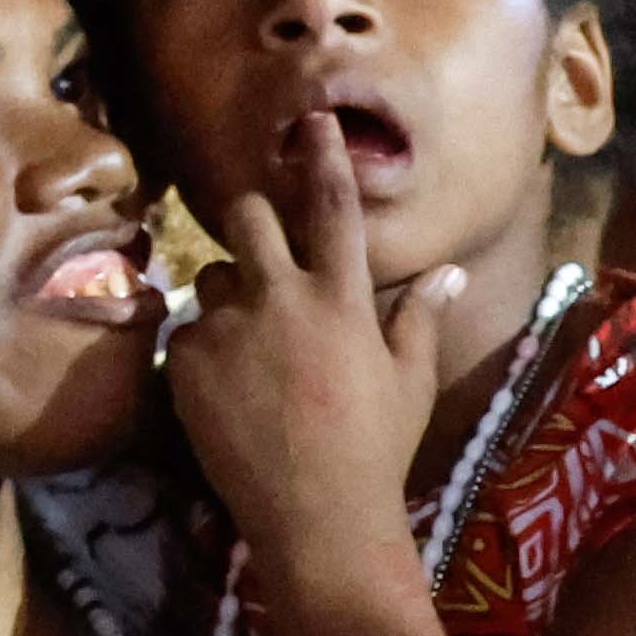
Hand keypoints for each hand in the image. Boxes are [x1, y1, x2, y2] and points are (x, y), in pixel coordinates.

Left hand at [164, 110, 460, 573]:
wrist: (315, 514)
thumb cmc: (375, 448)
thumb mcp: (409, 380)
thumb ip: (420, 315)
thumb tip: (451, 271)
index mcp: (340, 299)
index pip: (333, 207)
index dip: (323, 158)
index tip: (313, 122)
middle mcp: (279, 299)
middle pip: (248, 217)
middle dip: (251, 220)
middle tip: (262, 247)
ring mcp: (227, 329)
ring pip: (212, 278)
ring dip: (229, 296)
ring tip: (254, 348)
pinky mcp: (185, 361)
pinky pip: (188, 332)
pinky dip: (204, 350)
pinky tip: (228, 389)